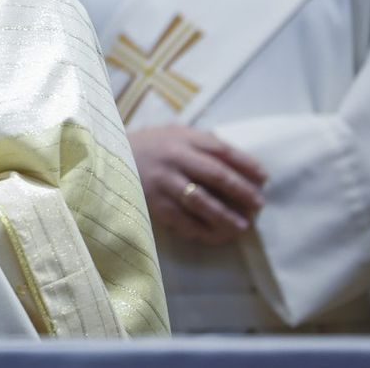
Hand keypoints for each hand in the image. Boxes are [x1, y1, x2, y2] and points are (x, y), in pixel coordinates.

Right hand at [129, 126, 265, 244]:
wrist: (105, 157)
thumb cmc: (147, 146)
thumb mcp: (172, 134)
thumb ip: (201, 143)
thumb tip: (239, 162)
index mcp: (182, 138)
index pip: (223, 150)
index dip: (247, 164)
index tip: (264, 178)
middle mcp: (174, 158)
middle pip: (218, 176)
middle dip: (243, 192)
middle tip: (259, 205)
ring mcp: (163, 182)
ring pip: (203, 203)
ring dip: (226, 216)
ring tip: (243, 226)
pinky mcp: (153, 204)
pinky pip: (183, 221)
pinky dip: (203, 231)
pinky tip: (216, 236)